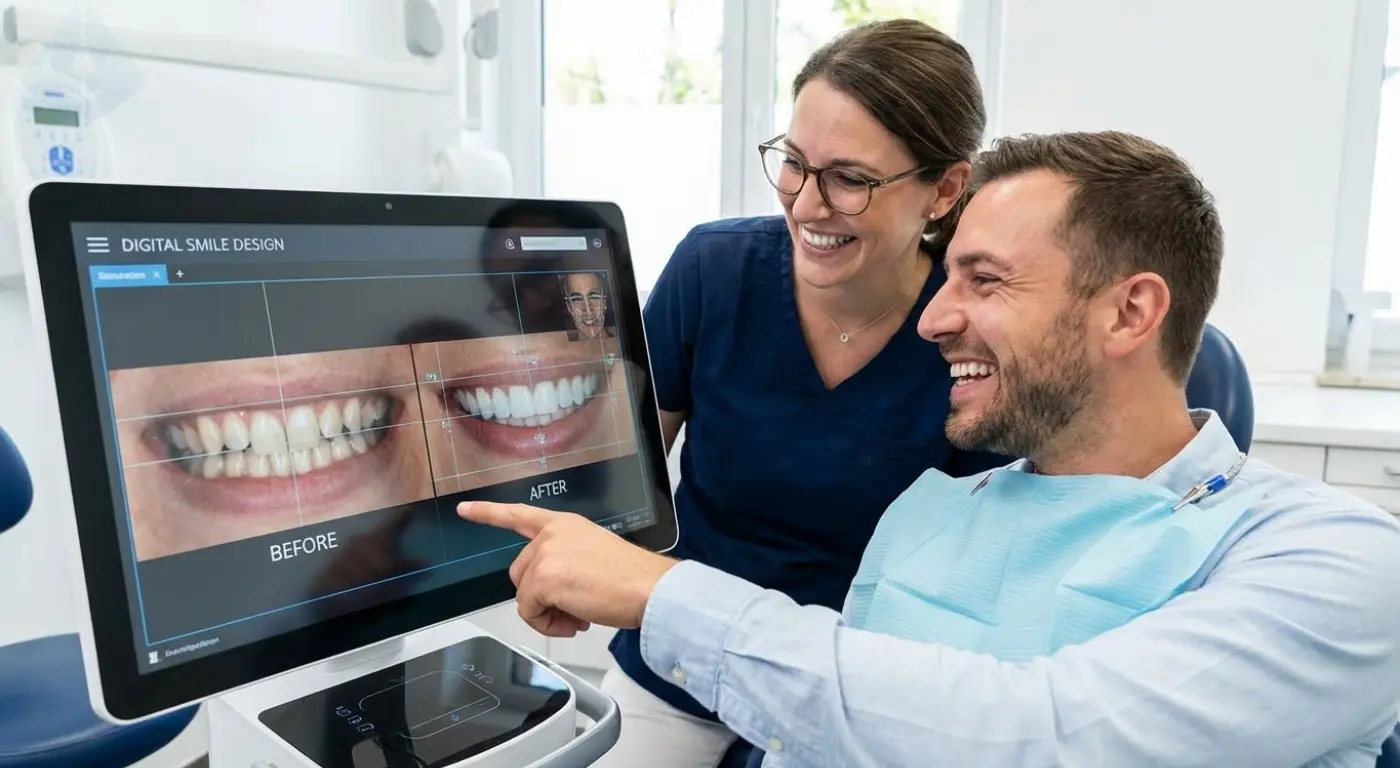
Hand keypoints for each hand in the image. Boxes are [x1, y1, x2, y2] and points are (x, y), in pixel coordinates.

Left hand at [457, 501, 677, 636]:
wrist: (649, 588)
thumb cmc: (633, 578)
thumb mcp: (593, 556)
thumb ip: (564, 563)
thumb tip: (551, 593)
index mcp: (565, 524)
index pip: (519, 514)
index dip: (488, 513)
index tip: (465, 509)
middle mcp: (552, 535)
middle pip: (520, 573)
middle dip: (540, 597)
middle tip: (572, 610)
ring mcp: (546, 555)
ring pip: (524, 595)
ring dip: (546, 613)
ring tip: (578, 617)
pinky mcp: (543, 579)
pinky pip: (529, 612)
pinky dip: (547, 624)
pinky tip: (575, 621)